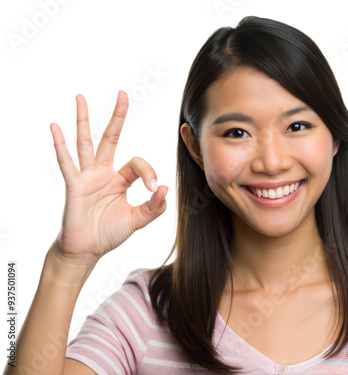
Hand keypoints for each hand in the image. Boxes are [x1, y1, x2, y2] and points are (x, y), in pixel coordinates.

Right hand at [49, 91, 167, 264]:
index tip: (153, 188)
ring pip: (86, 143)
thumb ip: (154, 207)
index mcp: (120, 179)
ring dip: (84, 120)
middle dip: (118, 117)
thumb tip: (164, 188)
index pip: (137, 163)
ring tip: (80, 96)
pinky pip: (67, 162)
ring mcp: (87, 177)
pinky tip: (55, 126)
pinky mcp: (74, 185)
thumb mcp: (138, 220)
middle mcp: (104, 173)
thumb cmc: (110, 233)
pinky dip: (60, 145)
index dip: (148, 172)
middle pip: (111, 138)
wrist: (87, 250)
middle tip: (123, 94)